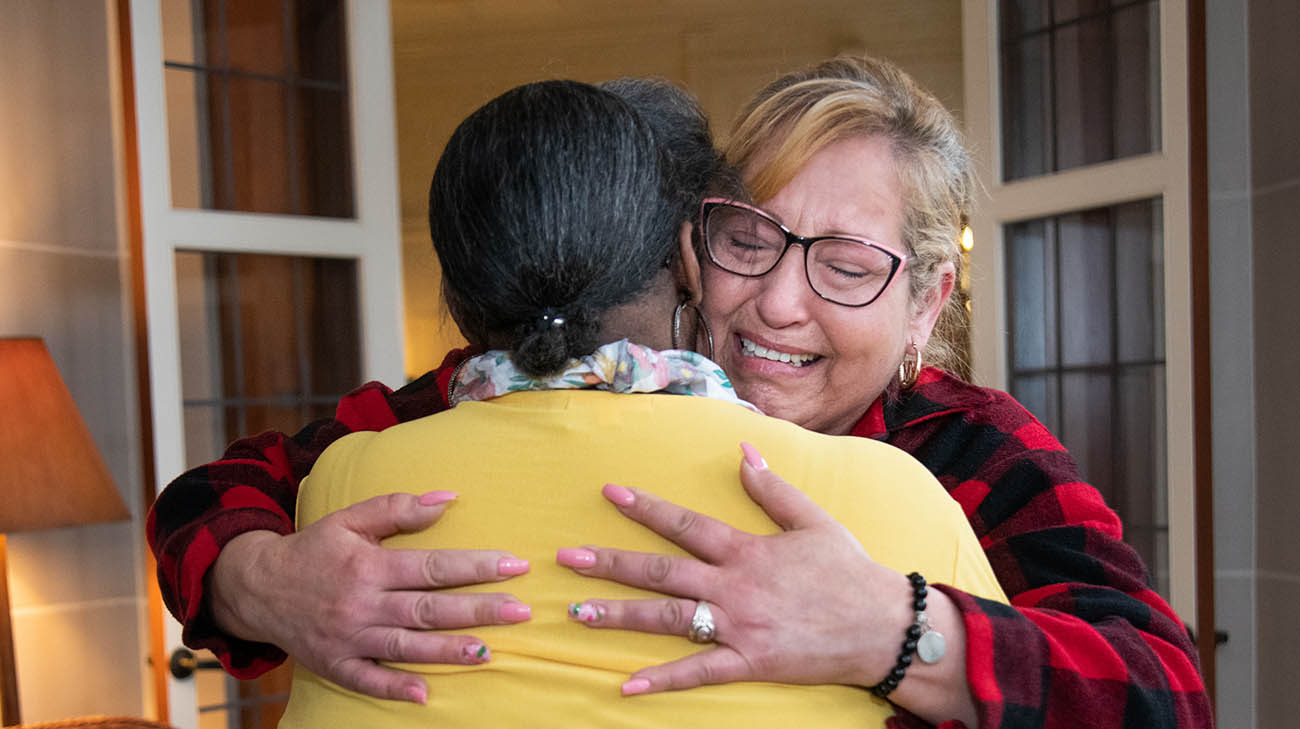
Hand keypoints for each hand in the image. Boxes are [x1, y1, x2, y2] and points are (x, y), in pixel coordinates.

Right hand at [210, 491, 530, 703]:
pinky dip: (394, 687)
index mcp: (369, 565)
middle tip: (521, 611)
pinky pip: (367, 679)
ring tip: (488, 650)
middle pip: (428, 608)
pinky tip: (425, 693)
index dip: (476, 565)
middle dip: (478, 609)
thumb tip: (447, 499)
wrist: (257, 587)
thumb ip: (397, 508)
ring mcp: (348, 637)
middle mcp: (361, 603)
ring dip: (448, 650)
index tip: (515, 565)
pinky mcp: (335, 664)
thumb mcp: (350, 519)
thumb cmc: (314, 549)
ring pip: (406, 645)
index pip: (432, 566)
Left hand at [560, 444, 915, 692]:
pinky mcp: (750, 662)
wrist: (884, 626)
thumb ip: (772, 488)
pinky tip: (626, 685)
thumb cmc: (850, 572)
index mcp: (746, 549)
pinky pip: (699, 672)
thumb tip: (742, 450)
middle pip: (661, 571)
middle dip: (611, 563)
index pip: (685, 523)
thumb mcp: (813, 520)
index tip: (610, 493)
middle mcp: (735, 585)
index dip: (645, 507)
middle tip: (568, 559)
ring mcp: (740, 626)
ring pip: (668, 619)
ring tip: (577, 613)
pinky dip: (662, 680)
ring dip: (620, 616)